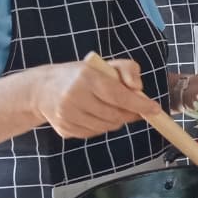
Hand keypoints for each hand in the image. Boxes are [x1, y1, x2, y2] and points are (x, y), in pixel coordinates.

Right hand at [33, 58, 160, 139]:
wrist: (43, 89)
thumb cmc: (80, 75)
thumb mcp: (104, 64)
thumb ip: (127, 69)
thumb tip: (138, 88)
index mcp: (85, 77)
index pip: (117, 95)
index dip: (138, 104)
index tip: (154, 109)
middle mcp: (74, 97)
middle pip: (114, 114)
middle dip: (130, 114)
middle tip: (136, 109)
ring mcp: (67, 116)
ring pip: (106, 126)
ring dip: (117, 120)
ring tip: (112, 108)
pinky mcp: (65, 129)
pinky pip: (95, 133)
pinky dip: (102, 126)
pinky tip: (96, 114)